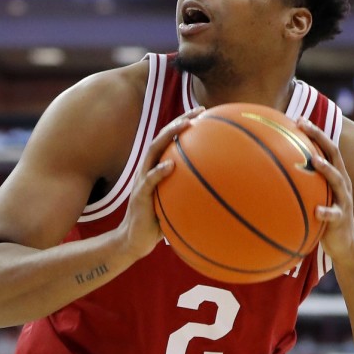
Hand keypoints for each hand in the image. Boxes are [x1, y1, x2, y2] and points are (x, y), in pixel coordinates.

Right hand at [118, 107, 202, 261]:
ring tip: (185, 126)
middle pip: (161, 138)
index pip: (169, 141)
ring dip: (168, 136)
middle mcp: (147, 169)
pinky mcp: (140, 196)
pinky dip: (159, 172)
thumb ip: (189, 193)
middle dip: (180, 121)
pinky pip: (149, 181)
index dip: (184, 124)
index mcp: (156, 169)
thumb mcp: (176, 204)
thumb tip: (220, 191)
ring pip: (153, 151)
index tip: (204, 113)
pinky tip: (170, 165)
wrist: (134, 241)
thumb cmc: (158, 224)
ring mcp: (142, 181)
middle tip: (199, 112)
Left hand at [298, 117, 353, 261]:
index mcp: (334, 175)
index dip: (314, 132)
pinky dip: (325, 212)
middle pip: (334, 154)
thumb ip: (299, 183)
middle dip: (320, 137)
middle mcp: (342, 183)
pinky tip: (316, 211)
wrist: (344, 245)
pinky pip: (334, 214)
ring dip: (326, 169)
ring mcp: (343, 200)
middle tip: (303, 125)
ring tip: (314, 160)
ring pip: (338, 180)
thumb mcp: (312, 196)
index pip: (326, 147)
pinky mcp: (341, 219)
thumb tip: (269, 171)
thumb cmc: (321, 217)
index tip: (297, 118)